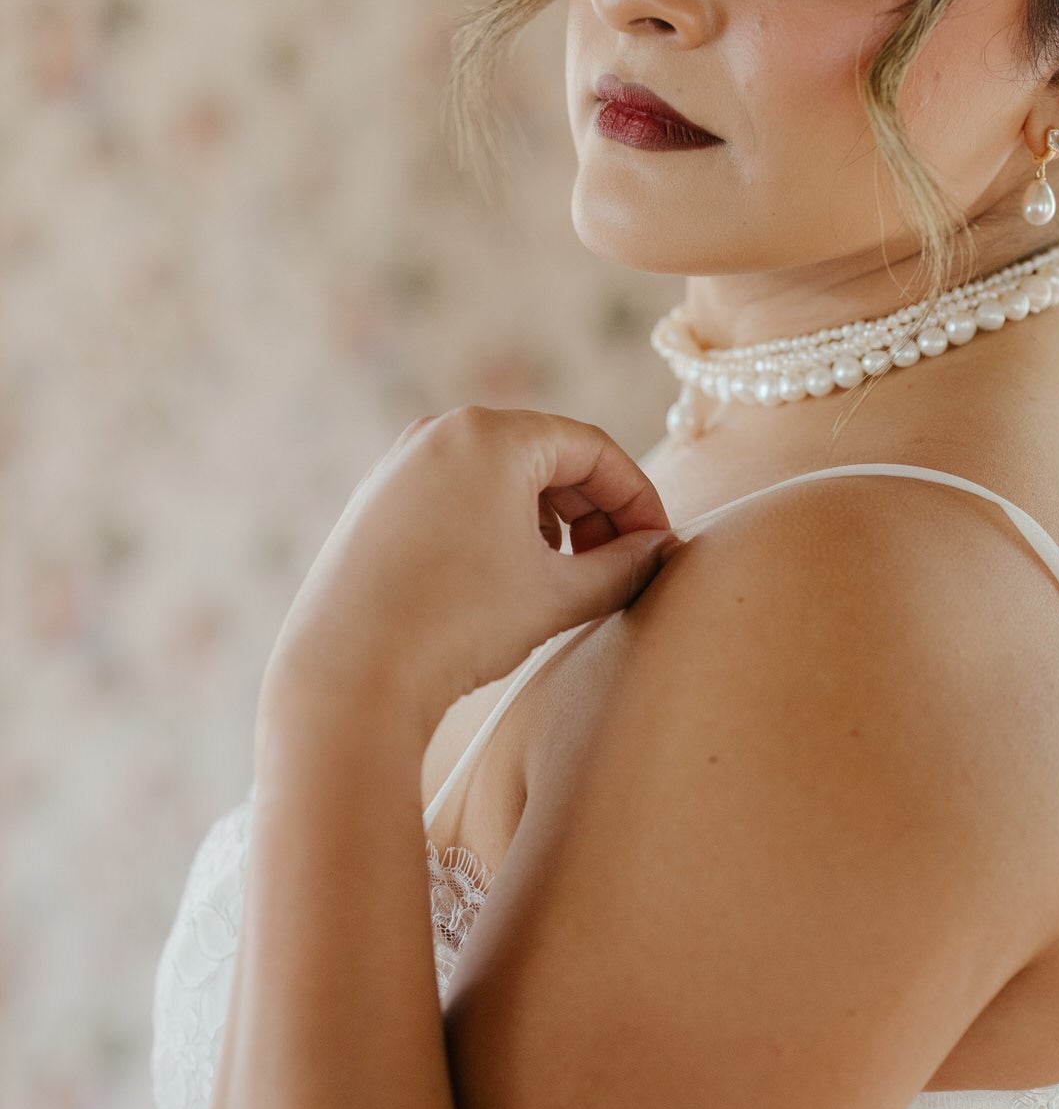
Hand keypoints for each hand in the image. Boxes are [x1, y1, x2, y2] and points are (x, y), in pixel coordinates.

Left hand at [259, 405, 683, 743]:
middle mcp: (440, 433)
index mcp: (491, 435)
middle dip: (594, 513)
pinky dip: (499, 531)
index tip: (659, 548)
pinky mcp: (375, 506)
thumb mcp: (558, 595)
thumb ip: (623, 567)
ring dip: (550, 524)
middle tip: (619, 570)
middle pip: (547, 458)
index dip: (638, 499)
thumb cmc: (457, 626)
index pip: (592, 449)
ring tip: (566, 582)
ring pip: (502, 480)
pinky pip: (458, 500)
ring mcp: (400, 467)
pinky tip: (508, 585)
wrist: (349, 676)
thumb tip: (657, 552)